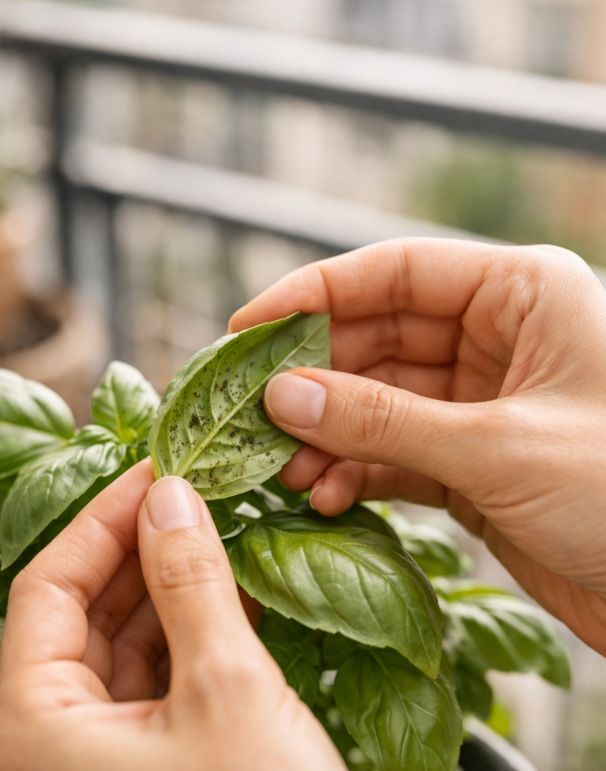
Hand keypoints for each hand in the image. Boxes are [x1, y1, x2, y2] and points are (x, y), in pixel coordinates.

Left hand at [0, 463, 423, 770]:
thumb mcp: (231, 688)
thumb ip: (190, 580)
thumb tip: (169, 499)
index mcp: (33, 739)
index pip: (46, 590)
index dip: (103, 518)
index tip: (156, 470)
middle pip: (75, 630)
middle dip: (135, 558)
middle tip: (193, 498)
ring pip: (113, 670)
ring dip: (162, 606)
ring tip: (217, 542)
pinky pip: (142, 713)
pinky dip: (178, 661)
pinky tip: (225, 614)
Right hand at [231, 239, 605, 653]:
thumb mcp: (497, 448)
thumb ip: (385, 420)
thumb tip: (285, 395)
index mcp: (524, 294)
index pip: (397, 272)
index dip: (315, 294)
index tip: (246, 330)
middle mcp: (502, 339)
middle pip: (378, 338)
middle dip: (314, 381)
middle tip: (249, 416)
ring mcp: (485, 403)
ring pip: (381, 402)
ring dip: (328, 435)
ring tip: (280, 472)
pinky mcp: (476, 464)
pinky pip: (397, 454)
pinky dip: (357, 473)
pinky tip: (323, 498)